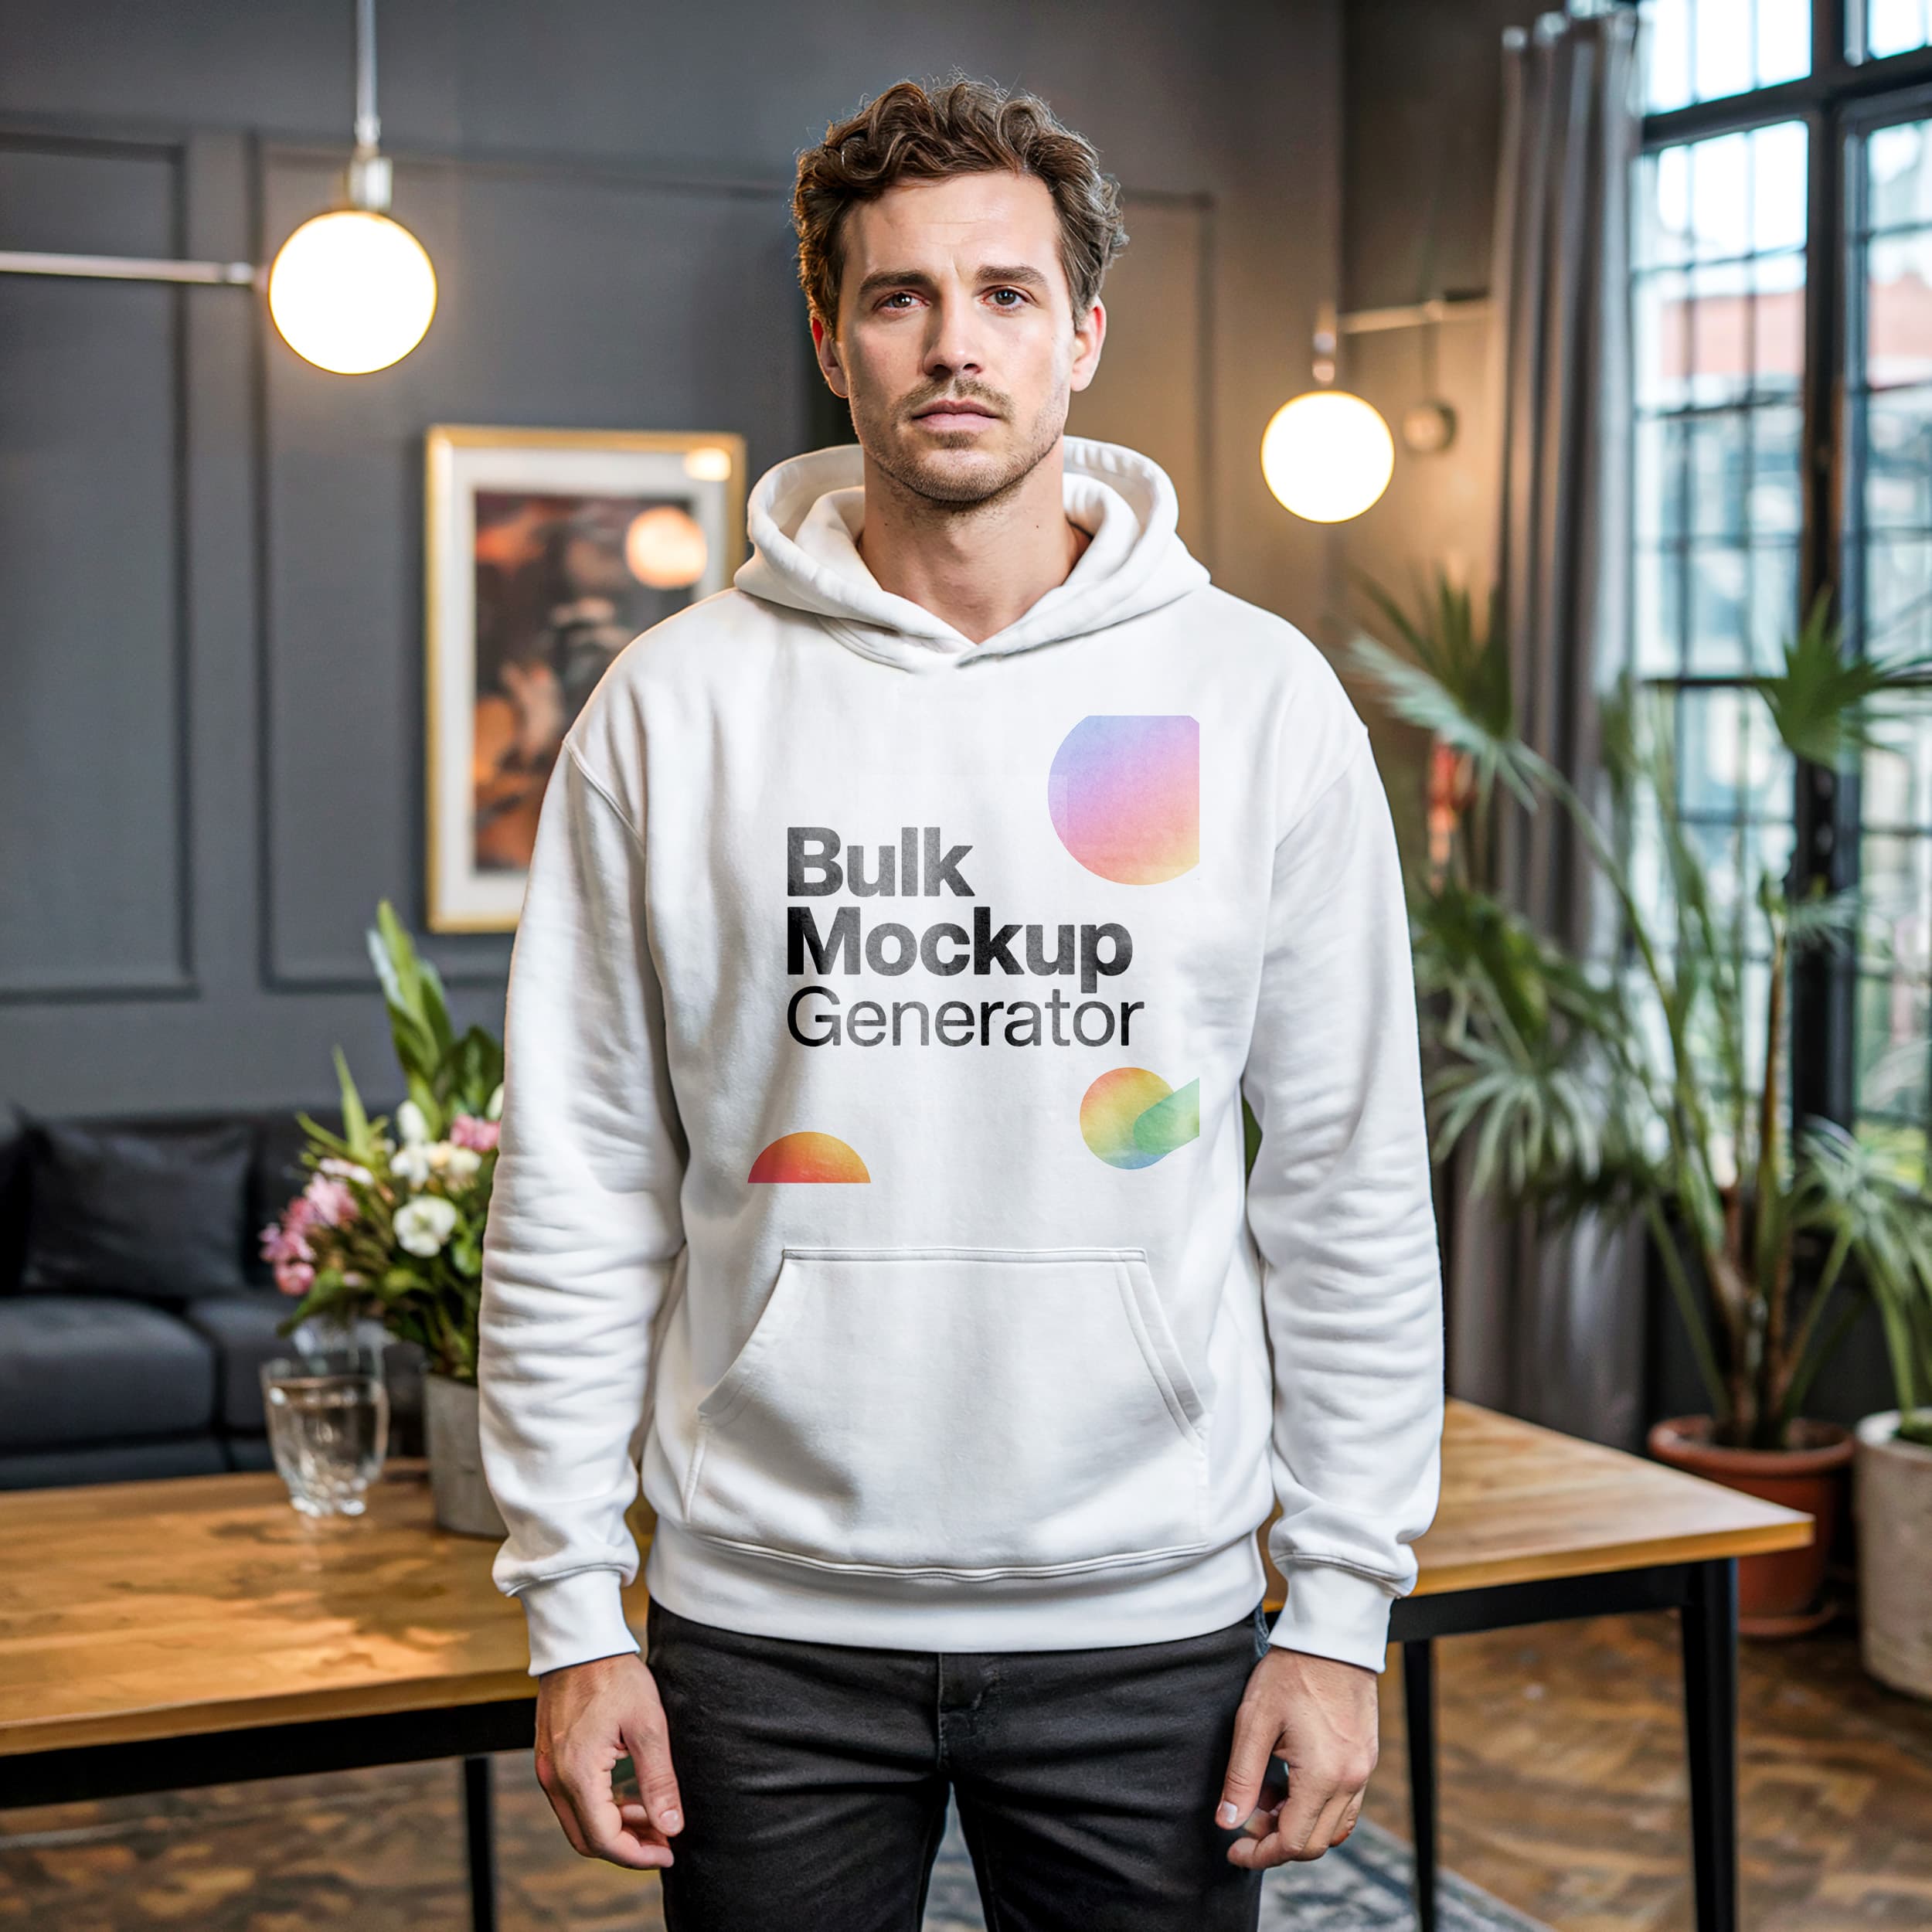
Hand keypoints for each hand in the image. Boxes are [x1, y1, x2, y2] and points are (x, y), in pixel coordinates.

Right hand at [534, 1652, 684, 1869]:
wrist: (580, 1641)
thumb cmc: (615, 1676)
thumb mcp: (647, 1725)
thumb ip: (658, 1780)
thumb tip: (671, 1827)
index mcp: (577, 1774)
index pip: (604, 1839)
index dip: (638, 1855)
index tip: (669, 1852)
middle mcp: (554, 1778)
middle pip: (586, 1839)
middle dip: (627, 1847)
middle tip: (663, 1841)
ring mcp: (547, 1768)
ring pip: (578, 1822)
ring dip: (614, 1828)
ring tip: (653, 1818)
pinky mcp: (549, 1757)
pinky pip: (572, 1800)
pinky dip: (600, 1808)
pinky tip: (629, 1796)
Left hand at [1215, 1645, 1378, 1867]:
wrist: (1331, 1636)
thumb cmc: (1291, 1672)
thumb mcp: (1254, 1722)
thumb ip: (1241, 1778)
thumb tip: (1228, 1822)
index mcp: (1324, 1776)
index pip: (1294, 1843)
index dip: (1260, 1854)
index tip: (1234, 1849)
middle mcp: (1352, 1780)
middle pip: (1316, 1842)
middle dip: (1276, 1840)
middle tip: (1246, 1816)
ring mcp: (1364, 1770)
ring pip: (1333, 1827)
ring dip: (1297, 1824)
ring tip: (1265, 1794)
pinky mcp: (1366, 1757)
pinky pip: (1344, 1803)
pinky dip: (1316, 1805)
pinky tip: (1288, 1780)